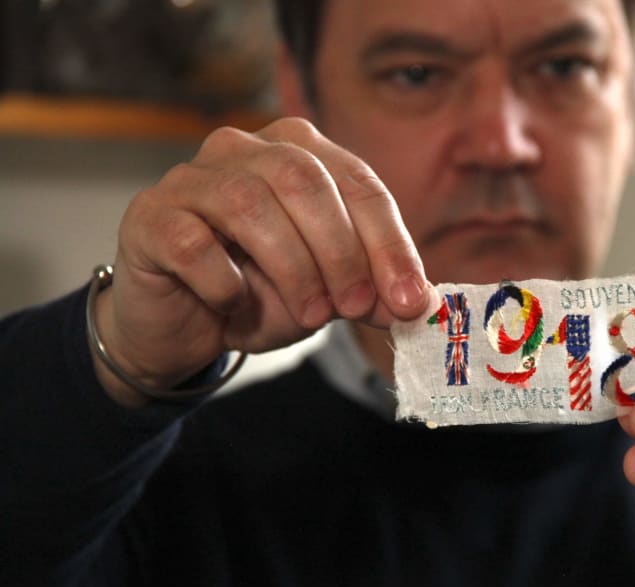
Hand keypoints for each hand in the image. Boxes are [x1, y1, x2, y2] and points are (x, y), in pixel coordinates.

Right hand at [94, 117, 429, 405]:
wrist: (181, 326)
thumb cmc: (259, 293)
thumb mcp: (327, 294)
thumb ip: (371, 291)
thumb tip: (421, 303)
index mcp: (299, 152)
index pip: (358, 182)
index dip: (390, 243)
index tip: (411, 300)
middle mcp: (243, 148)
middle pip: (305, 181)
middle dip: (342, 252)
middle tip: (356, 308)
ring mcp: (190, 177)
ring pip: (250, 204)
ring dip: (292, 268)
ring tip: (310, 315)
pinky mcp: (149, 216)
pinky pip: (192, 243)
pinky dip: (223, 281)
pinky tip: (234, 304)